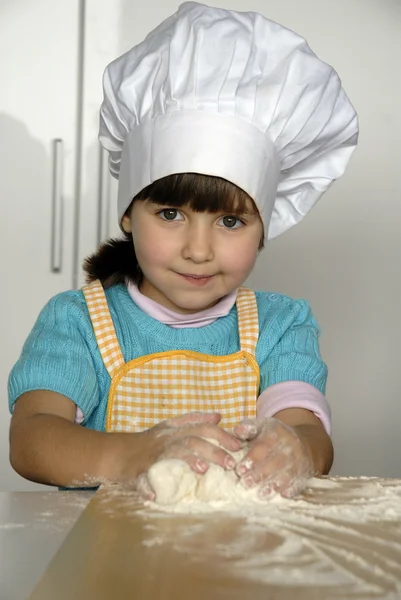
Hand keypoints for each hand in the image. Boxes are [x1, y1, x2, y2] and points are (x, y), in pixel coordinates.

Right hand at [120, 412, 241, 495]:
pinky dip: (147, 487)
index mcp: (175, 430)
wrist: (118, 453)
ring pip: (172, 454)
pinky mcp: (137, 472)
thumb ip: (195, 420)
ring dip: (188, 460)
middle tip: (231, 464)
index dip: (221, 435)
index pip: (202, 428)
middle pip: (192, 440)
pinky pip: (142, 480)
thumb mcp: (172, 426)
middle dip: (213, 451)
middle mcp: (166, 440)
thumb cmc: (151, 442)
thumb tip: (218, 416)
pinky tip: (154, 496)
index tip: (239, 446)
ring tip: (203, 469)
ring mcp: (152, 456)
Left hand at [233, 417, 313, 498]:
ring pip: (287, 473)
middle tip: (246, 483)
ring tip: (261, 494)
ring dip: (274, 484)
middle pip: (275, 462)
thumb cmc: (276, 436)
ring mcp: (299, 460)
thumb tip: (237, 430)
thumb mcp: (263, 426)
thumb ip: (249, 428)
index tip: (240, 470)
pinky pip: (300, 480)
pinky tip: (284, 495)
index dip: (252, 458)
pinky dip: (293, 488)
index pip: (263, 446)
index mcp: (276, 433)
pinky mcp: (305, 472)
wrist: (306, 441)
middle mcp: (289, 446)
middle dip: (260, 474)